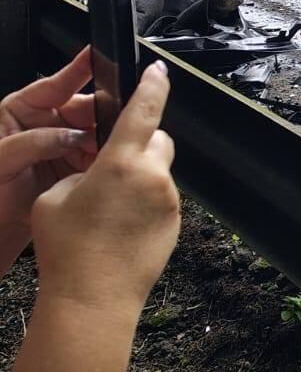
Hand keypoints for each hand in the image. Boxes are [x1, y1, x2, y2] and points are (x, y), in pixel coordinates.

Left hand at [0, 49, 97, 263]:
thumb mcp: (0, 160)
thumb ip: (32, 142)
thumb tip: (68, 135)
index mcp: (21, 112)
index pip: (53, 85)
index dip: (76, 70)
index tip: (94, 56)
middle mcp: (45, 125)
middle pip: (82, 108)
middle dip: (99, 114)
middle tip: (111, 123)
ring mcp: (63, 146)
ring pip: (95, 133)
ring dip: (104, 139)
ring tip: (107, 148)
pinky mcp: (76, 168)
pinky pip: (98, 158)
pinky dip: (105, 160)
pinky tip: (105, 164)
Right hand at [32, 62, 179, 318]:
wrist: (93, 301)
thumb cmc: (67, 250)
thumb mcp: (54, 197)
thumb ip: (79, 173)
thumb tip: (94, 174)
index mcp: (121, 162)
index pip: (145, 110)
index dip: (153, 85)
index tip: (158, 70)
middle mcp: (152, 177)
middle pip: (157, 141)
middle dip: (138, 143)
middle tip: (111, 162)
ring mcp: (168, 202)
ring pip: (158, 173)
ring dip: (138, 178)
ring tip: (107, 207)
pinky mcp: (174, 225)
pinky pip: (160, 201)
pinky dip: (143, 203)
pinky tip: (118, 228)